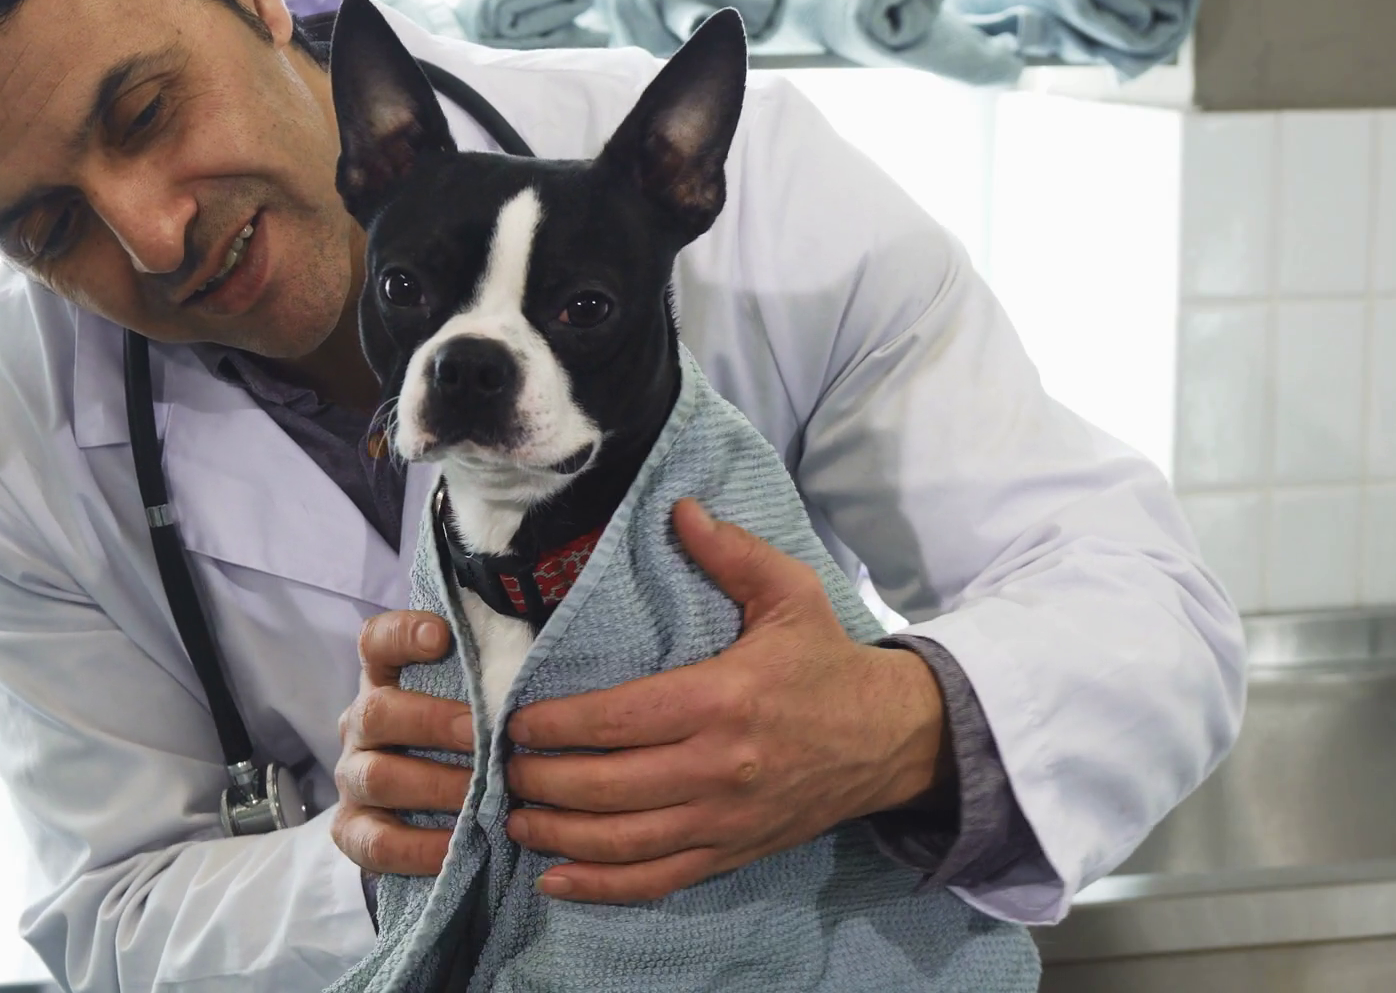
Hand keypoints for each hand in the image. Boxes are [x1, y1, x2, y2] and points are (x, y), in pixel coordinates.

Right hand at [331, 610, 475, 875]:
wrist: (422, 810)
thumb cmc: (460, 741)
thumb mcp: (468, 703)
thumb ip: (488, 681)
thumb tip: (538, 661)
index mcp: (384, 681)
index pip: (377, 643)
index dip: (403, 635)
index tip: (441, 636)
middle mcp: (360, 724)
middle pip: (377, 713)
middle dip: (431, 723)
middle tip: (480, 736)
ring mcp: (352, 777)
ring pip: (377, 776)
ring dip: (433, 785)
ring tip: (479, 796)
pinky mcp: (352, 828)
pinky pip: (376, 840)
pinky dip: (417, 846)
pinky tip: (456, 845)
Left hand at [502, 498, 950, 903]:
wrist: (892, 738)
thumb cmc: (827, 663)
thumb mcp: (790, 594)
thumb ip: (731, 552)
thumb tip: (678, 509)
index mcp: (722, 700)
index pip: (617, 719)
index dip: (556, 725)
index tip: (518, 720)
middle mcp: (719, 768)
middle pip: (607, 786)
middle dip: (542, 781)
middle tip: (503, 768)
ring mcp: (724, 819)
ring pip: (623, 841)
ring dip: (558, 835)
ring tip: (514, 819)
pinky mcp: (732, 853)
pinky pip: (657, 880)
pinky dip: (602, 887)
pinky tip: (555, 880)